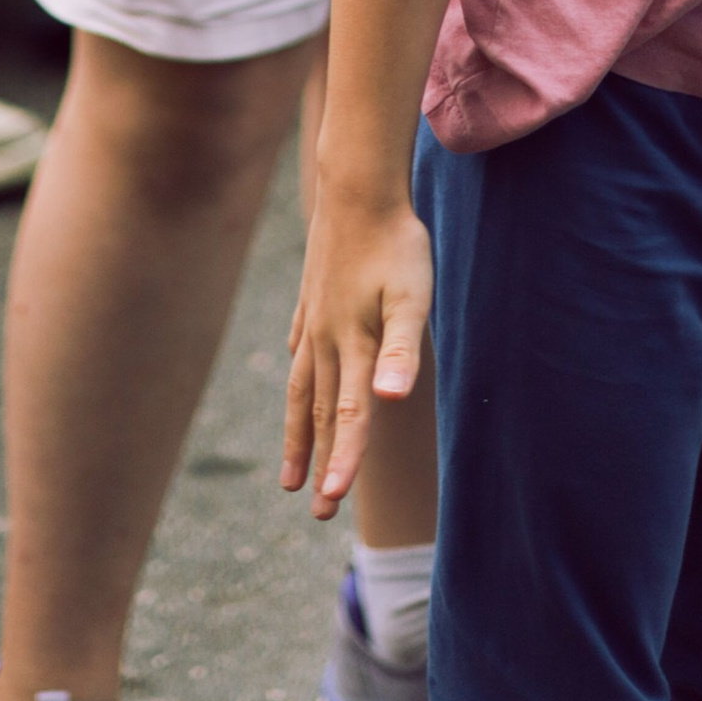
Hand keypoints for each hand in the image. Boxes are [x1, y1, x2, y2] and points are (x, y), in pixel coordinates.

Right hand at [282, 192, 432, 520]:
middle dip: (321, 465)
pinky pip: (299, 349)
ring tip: (290, 474)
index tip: (330, 504)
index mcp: (352, 345)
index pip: (349, 418)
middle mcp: (326, 339)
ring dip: (298, 434)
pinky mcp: (313, 298)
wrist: (358, 187)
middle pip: (322, 414)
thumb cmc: (395, 243)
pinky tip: (295, 378)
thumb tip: (389, 398)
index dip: (343, 463)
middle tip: (317, 512)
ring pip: (303, 389)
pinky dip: (298, 376)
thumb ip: (400, 349)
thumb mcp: (411, 295)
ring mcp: (315, 319)